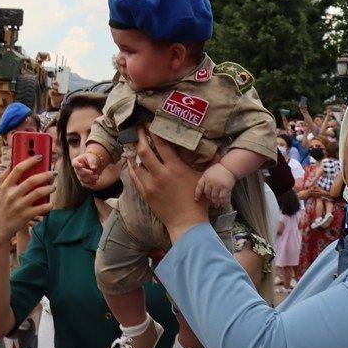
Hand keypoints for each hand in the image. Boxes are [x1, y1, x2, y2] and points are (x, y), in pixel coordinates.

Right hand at [0, 156, 54, 246]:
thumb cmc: (1, 208)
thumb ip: (4, 178)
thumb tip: (12, 163)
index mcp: (5, 187)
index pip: (18, 169)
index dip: (30, 161)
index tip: (39, 157)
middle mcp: (11, 195)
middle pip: (31, 181)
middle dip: (45, 175)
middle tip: (52, 173)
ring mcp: (19, 206)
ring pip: (38, 193)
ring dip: (49, 188)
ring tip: (53, 187)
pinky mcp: (25, 216)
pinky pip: (41, 208)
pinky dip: (48, 205)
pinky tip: (51, 203)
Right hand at [72, 149, 103, 186]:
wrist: (94, 165)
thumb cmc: (91, 159)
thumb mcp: (92, 158)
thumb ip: (92, 162)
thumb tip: (93, 168)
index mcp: (77, 161)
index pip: (74, 163)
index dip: (77, 165)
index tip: (82, 166)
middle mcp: (76, 169)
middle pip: (79, 173)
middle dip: (87, 173)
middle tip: (93, 172)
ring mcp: (79, 176)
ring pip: (82, 179)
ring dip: (90, 179)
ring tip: (97, 177)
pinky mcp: (83, 181)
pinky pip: (85, 184)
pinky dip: (90, 184)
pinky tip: (95, 182)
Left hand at [125, 126, 206, 242]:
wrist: (187, 223)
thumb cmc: (198, 202)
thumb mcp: (204, 180)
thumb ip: (210, 163)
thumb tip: (218, 150)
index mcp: (176, 168)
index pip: (162, 144)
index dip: (154, 132)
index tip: (150, 123)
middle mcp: (161, 174)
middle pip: (144, 151)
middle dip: (139, 137)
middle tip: (137, 128)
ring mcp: (151, 184)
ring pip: (136, 163)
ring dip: (133, 151)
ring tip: (132, 142)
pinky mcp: (145, 194)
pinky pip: (134, 177)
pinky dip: (131, 167)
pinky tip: (129, 161)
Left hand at [196, 162, 235, 207]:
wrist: (229, 167)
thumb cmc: (219, 170)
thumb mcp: (209, 172)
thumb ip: (206, 180)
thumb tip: (204, 190)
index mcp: (205, 177)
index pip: (199, 187)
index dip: (197, 194)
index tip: (196, 199)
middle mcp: (210, 181)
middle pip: (207, 193)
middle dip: (209, 198)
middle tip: (212, 202)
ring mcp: (217, 185)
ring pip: (214, 197)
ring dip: (215, 202)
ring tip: (216, 205)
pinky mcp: (225, 187)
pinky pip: (223, 197)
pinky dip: (223, 202)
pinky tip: (223, 205)